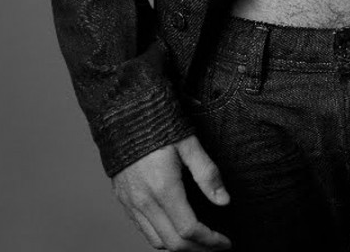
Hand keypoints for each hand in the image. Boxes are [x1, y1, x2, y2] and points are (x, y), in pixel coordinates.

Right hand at [112, 134, 231, 249]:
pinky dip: (161, 238)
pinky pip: (143, 230)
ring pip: (156, 241)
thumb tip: (224, 200)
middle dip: (199, 250)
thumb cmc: (158, 124)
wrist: (124, 112)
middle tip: (216, 247)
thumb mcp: (189, 143)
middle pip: (173, 243)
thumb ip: (208, 173)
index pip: (189, 230)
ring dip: (180, 247)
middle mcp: (144, 201)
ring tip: (199, 242)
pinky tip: (175, 230)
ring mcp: (131, 203)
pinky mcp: (124, 200)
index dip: (210, 241)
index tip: (225, 242)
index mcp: (163, 188)